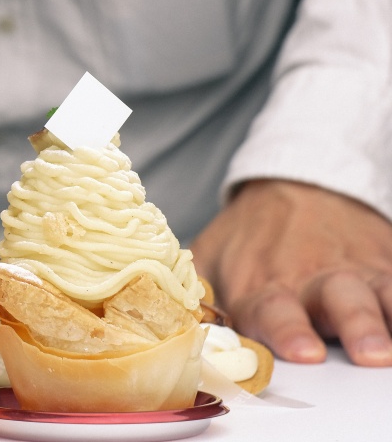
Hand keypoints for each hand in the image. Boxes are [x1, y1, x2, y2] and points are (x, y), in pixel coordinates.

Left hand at [191, 179, 391, 366]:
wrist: (297, 184)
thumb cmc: (250, 234)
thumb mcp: (210, 256)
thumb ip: (194, 292)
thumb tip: (168, 327)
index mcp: (265, 286)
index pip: (273, 312)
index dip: (288, 332)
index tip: (304, 353)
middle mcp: (313, 281)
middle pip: (336, 304)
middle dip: (352, 327)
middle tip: (365, 352)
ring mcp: (355, 274)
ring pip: (376, 296)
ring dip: (384, 320)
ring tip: (389, 348)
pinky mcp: (385, 265)